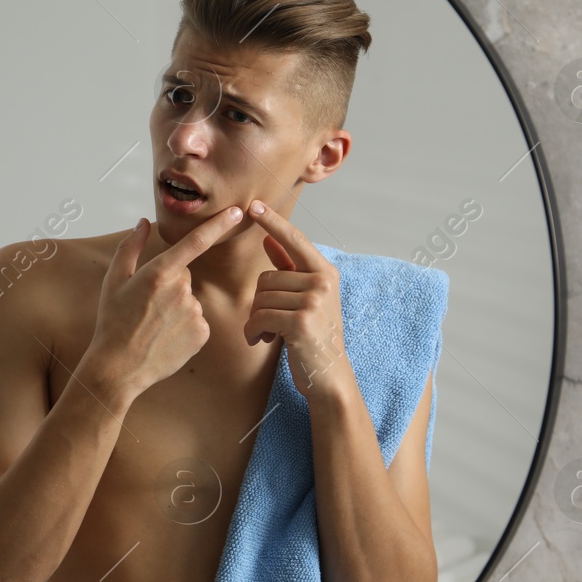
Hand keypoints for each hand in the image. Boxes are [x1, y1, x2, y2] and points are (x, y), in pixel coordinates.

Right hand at [82, 206, 244, 401]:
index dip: (218, 224)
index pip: (196, 242)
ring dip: (176, 308)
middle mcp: (181, 290)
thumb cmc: (113, 322)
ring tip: (153, 326)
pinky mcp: (202, 333)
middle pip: (184, 276)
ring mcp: (194, 313)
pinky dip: (184, 327)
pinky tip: (165, 337)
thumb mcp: (114, 281)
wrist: (119, 367)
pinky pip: (197, 321)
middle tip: (146, 306)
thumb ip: (130, 247)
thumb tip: (142, 223)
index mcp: (159, 273)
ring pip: (190, 300)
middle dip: (169, 285)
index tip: (237, 212)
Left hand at [243, 199, 350, 399]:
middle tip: (270, 322)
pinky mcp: (301, 322)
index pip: (295, 240)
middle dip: (260, 303)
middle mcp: (322, 282)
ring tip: (270, 333)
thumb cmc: (315, 336)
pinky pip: (260, 317)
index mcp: (325, 272)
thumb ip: (288, 269)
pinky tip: (262, 341)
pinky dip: (253, 331)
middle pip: (265, 278)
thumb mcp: (306, 299)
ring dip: (256, 320)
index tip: (254, 205)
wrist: (328, 376)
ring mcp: (314, 301)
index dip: (273, 222)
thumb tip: (268, 240)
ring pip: (260, 298)